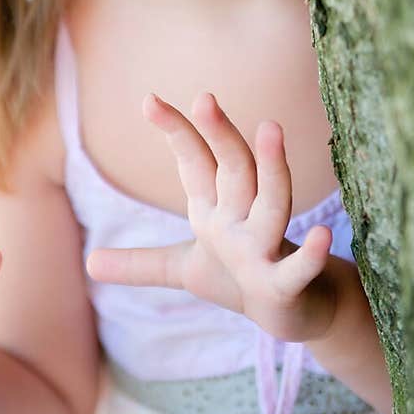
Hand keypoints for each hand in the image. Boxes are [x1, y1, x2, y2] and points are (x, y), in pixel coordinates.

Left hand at [86, 93, 336, 342]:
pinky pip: (300, 268)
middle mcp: (243, 219)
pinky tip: (325, 233)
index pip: (196, 162)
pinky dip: (312, 254)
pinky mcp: (287, 284)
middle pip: (235, 170)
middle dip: (221, 135)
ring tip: (271, 127)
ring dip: (273, 167)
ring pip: (273, 203)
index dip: (177, 132)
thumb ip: (139, 265)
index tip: (149, 100)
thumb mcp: (183, 269)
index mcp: (216, 209)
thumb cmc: (239, 280)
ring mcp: (267, 248)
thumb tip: (88, 263)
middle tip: (205, 98)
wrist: (294, 315)